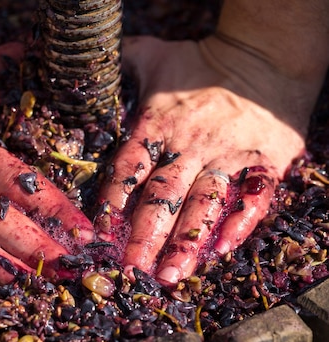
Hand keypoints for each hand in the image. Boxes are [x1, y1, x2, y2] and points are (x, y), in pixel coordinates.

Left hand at [99, 35, 319, 286]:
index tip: (100, 233)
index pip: (128, 169)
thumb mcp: (152, 56)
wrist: (264, 56)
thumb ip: (120, 66)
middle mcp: (188, 146)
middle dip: (145, 235)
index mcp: (157, 126)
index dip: (113, 201)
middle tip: (131, 270)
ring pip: (203, 204)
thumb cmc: (200, 63)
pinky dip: (240, 223)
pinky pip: (253, 198)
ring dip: (187, 242)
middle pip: (162, 196)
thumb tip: (87, 68)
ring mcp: (227, 156)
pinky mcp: (263, 163)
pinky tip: (223, 250)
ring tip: (171, 275)